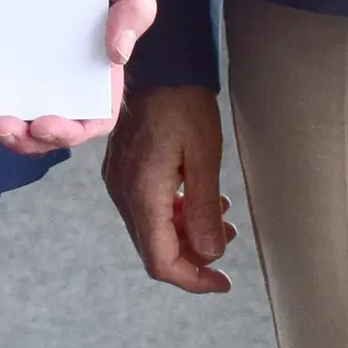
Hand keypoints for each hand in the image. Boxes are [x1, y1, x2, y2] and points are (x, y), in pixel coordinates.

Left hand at [0, 0, 156, 155]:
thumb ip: (135, 5)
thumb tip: (119, 54)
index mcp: (96, 61)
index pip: (95, 112)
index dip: (74, 130)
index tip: (46, 123)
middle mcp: (60, 70)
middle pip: (48, 126)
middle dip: (25, 138)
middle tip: (0, 126)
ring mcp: (24, 63)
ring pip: (12, 116)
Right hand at [101, 83, 236, 292]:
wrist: (158, 66)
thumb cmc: (184, 106)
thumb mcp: (205, 157)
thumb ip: (204, 209)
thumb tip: (210, 254)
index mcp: (143, 195)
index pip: (161, 261)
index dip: (193, 280)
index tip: (223, 281)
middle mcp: (123, 195)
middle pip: (155, 250)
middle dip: (194, 256)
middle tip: (228, 236)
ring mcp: (119, 183)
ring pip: (151, 231)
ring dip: (186, 233)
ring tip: (220, 216)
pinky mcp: (122, 172)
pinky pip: (146, 210)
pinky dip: (173, 215)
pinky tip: (197, 198)